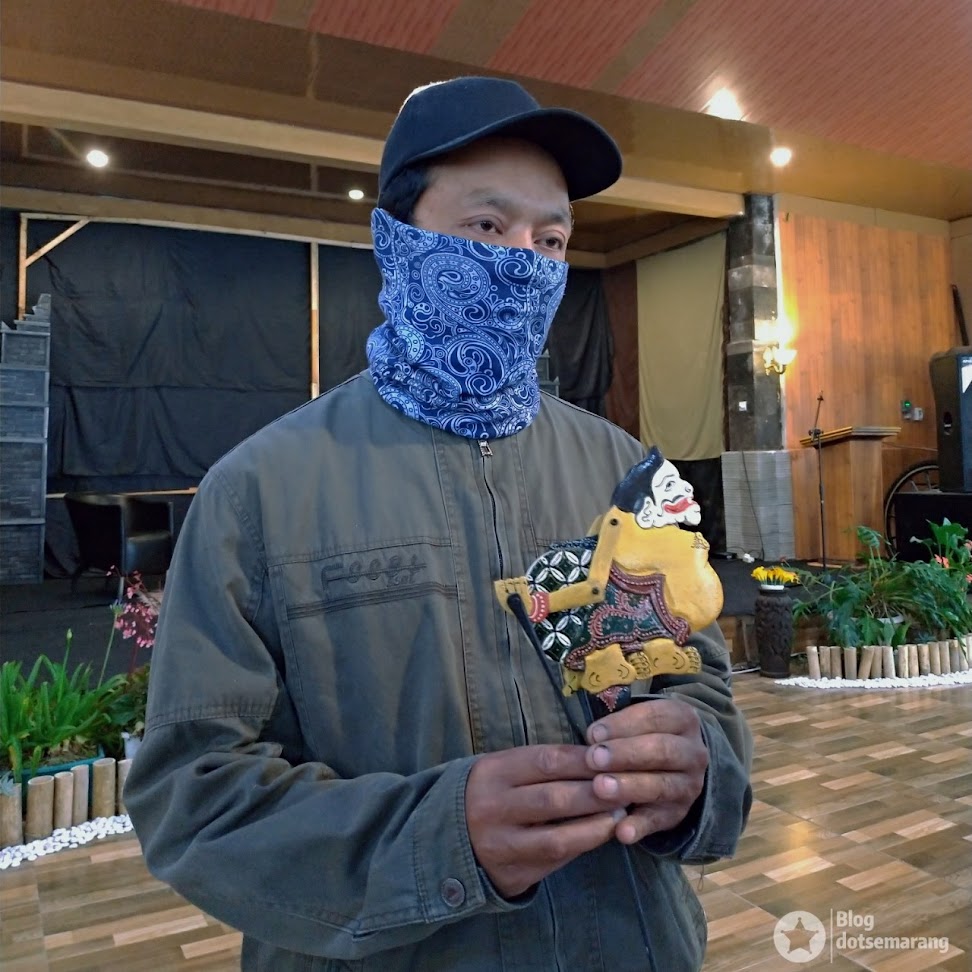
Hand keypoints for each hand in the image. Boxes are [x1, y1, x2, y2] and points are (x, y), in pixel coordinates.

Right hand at [465, 744, 624, 897]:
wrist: (446, 839)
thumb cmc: (490, 794)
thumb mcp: (505, 769)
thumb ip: (542, 765)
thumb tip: (597, 762)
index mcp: (494, 773)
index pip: (547, 761)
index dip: (583, 760)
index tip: (614, 758)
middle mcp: (494, 808)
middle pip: (555, 799)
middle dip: (596, 794)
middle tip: (627, 788)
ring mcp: (501, 845)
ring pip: (558, 838)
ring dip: (595, 827)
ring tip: (620, 816)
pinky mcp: (511, 874)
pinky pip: (554, 861)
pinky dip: (581, 847)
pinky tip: (600, 836)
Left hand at [584, 699, 706, 844]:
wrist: (677, 767)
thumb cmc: (644, 736)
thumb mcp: (640, 721)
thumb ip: (618, 725)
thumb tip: (592, 736)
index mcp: (682, 719)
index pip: (655, 717)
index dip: (623, 724)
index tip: (592, 734)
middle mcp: (692, 752)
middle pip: (661, 750)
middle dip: (625, 754)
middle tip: (593, 758)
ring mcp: (689, 785)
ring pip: (661, 785)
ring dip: (629, 787)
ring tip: (600, 788)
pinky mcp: (678, 814)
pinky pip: (659, 821)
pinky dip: (640, 827)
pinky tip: (621, 832)